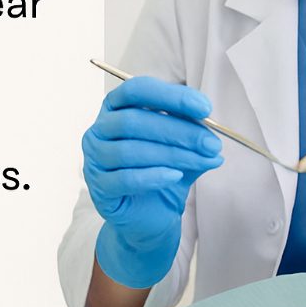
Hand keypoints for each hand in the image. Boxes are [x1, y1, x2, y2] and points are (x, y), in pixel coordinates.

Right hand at [82, 76, 222, 287]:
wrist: (150, 217)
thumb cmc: (162, 173)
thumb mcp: (180, 146)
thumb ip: (189, 132)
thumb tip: (209, 130)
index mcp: (116, 108)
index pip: (136, 90)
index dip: (170, 96)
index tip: (204, 108)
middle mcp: (99, 129)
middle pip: (134, 120)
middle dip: (179, 131)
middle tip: (211, 143)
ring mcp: (94, 159)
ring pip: (130, 150)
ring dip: (172, 154)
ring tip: (203, 161)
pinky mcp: (99, 188)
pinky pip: (124, 178)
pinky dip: (153, 176)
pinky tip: (175, 176)